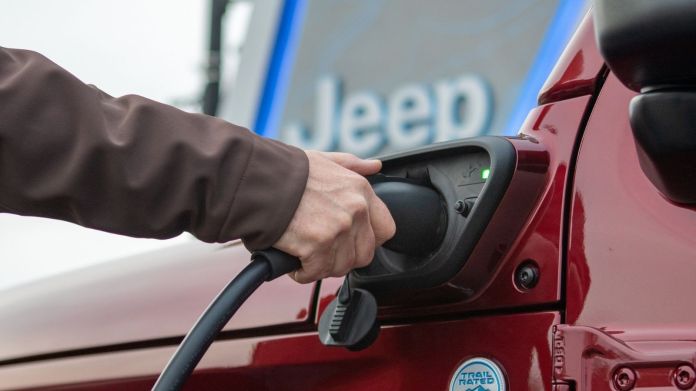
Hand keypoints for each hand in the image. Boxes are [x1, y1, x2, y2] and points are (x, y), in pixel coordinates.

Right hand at [274, 151, 395, 283]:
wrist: (256, 181)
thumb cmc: (285, 171)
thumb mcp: (325, 161)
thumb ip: (352, 165)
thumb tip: (374, 166)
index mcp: (361, 190)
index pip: (386, 229)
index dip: (368, 241)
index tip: (350, 242)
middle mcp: (356, 209)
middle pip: (364, 255)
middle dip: (342, 257)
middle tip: (321, 251)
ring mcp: (339, 229)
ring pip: (340, 267)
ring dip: (321, 266)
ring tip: (304, 253)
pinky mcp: (318, 246)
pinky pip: (315, 273)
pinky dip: (302, 272)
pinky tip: (293, 259)